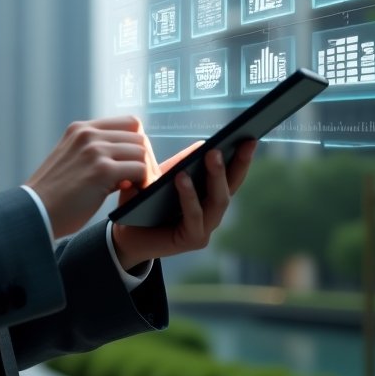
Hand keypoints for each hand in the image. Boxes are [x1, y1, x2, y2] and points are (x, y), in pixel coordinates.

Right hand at [26, 116, 154, 237]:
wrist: (34, 211)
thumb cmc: (54, 195)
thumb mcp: (71, 161)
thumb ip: (96, 156)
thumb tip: (130, 165)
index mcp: (80, 129)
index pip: (128, 123)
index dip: (136, 143)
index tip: (133, 164)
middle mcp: (88, 133)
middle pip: (138, 136)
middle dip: (144, 159)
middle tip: (141, 180)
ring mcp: (95, 150)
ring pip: (141, 152)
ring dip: (145, 172)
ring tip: (137, 188)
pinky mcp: (102, 170)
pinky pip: (140, 170)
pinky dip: (143, 183)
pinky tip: (134, 194)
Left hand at [110, 139, 256, 270]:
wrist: (124, 233)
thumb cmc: (144, 203)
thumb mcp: (162, 177)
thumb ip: (182, 163)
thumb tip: (204, 143)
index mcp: (209, 196)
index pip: (232, 175)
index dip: (242, 157)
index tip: (250, 135)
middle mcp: (212, 213)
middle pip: (231, 186)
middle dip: (238, 163)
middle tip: (242, 141)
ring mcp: (205, 228)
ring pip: (218, 201)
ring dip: (216, 176)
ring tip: (212, 154)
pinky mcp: (192, 240)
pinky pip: (194, 216)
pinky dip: (189, 196)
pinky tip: (182, 177)